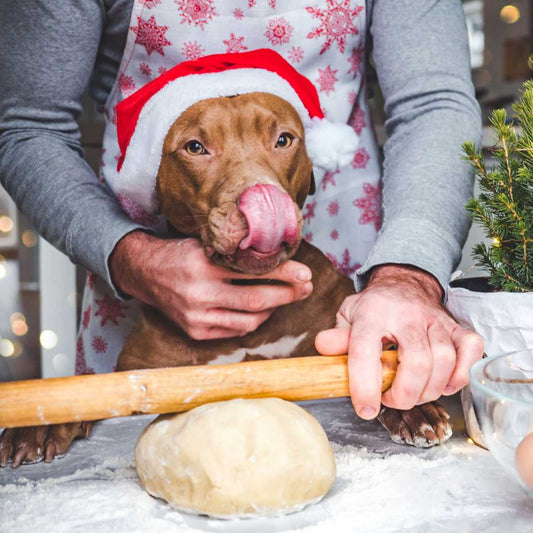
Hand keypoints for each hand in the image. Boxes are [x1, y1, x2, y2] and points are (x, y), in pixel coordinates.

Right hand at [109, 231, 312, 339]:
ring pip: (249, 320)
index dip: (284, 273)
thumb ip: (234, 253)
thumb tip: (278, 256)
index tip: (306, 273)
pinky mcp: (195, 331)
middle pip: (256, 299)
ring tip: (286, 297)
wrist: (146, 273)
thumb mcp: (205, 244)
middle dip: (288, 294)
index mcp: (203, 264)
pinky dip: (254, 321)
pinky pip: (235, 330)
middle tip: (306, 287)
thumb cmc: (182, 254)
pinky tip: (262, 310)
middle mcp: (199, 292)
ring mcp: (197, 316)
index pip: (253, 271)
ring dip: (274, 310)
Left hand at [315, 264, 482, 419]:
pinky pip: (471, 351)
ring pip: (444, 362)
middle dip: (404, 395)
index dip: (365, 386)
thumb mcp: (348, 316)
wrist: (404, 282)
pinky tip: (443, 382)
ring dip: (429, 390)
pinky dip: (460, 375)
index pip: (366, 350)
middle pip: (417, 362)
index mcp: (372, 313)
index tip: (365, 409)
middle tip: (390, 399)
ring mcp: (436, 320)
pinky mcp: (456, 326)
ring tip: (411, 392)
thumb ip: (337, 336)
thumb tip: (323, 347)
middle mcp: (407, 315)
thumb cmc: (374, 307)